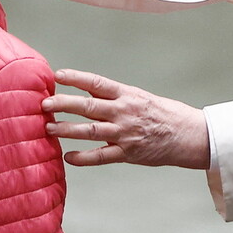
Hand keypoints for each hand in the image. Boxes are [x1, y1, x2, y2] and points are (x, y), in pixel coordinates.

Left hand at [42, 69, 210, 169]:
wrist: (188, 135)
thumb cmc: (162, 113)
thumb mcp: (139, 97)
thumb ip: (114, 97)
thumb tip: (86, 91)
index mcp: (128, 94)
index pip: (97, 83)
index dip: (77, 78)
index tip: (58, 75)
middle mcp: (125, 112)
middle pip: (89, 106)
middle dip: (64, 104)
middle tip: (44, 104)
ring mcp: (126, 134)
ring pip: (91, 130)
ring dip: (67, 129)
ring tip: (49, 128)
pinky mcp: (128, 154)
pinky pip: (101, 156)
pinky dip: (83, 157)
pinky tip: (68, 157)